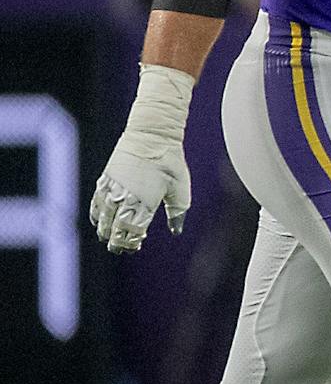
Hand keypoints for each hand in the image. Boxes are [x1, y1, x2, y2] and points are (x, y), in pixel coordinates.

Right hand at [90, 65, 194, 252]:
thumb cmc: (171, 161)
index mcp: (145, 202)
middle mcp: (126, 197)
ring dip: (104, 229)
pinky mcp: (106, 177)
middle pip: (115, 227)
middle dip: (116, 240)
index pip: (133, 231)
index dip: (131, 242)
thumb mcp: (181, 188)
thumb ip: (177, 212)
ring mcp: (114, 187)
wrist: (152, 134)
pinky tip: (97, 221)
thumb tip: (176, 232)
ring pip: (103, 216)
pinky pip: (96, 201)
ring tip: (107, 238)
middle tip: (119, 249)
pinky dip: (96, 213)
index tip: (134, 248)